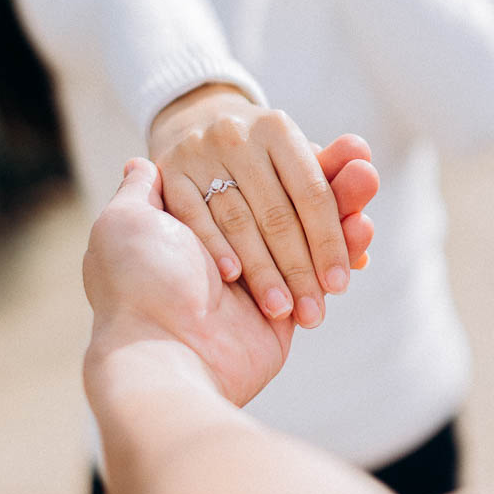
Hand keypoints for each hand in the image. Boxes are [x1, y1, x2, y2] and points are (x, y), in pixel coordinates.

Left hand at [83, 149, 375, 406]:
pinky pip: (323, 271)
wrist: (159, 351)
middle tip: (362, 162)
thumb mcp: (125, 224)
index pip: (257, 177)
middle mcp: (231, 244)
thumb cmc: (137, 283)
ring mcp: (263, 276)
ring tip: (368, 177)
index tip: (323, 142)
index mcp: (198, 219)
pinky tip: (364, 226)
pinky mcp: (286, 309)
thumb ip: (140, 190)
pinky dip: (345, 247)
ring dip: (344, 208)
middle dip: (328, 182)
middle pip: (291, 200)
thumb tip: (136, 164)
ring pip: (312, 231)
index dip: (289, 158)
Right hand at [148, 84, 375, 328]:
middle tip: (314, 312)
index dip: (330, 241)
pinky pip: (193, 214)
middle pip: (276, 211)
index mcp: (278, 128)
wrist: (195, 126)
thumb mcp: (297, 166)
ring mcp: (198, 150)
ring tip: (281, 308)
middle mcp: (237, 133)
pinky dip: (215, 245)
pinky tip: (233, 276)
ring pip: (237, 218)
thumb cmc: (261, 162)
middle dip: (299, 267)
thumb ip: (334, 197)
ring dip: (262, 269)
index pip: (313, 193)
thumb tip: (365, 237)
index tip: (340, 286)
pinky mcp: (167, 168)